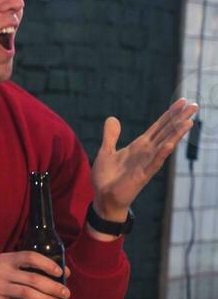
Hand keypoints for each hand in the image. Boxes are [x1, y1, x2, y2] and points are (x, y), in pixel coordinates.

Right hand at [0, 251, 69, 298]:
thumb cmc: (2, 281)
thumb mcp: (12, 270)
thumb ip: (34, 269)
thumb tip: (66, 273)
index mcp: (5, 258)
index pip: (29, 257)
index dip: (47, 264)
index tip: (61, 273)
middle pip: (32, 278)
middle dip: (52, 287)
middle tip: (66, 294)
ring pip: (26, 294)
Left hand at [90, 98, 197, 219]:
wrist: (104, 198)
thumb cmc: (108, 177)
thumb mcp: (106, 152)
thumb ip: (111, 136)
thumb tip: (113, 118)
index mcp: (139, 146)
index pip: (159, 126)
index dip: (170, 114)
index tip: (183, 101)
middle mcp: (147, 152)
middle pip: (166, 132)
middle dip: (179, 119)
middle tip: (195, 105)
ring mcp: (147, 163)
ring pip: (165, 145)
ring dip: (176, 134)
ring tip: (189, 122)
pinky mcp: (142, 175)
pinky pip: (154, 163)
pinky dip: (161, 154)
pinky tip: (170, 144)